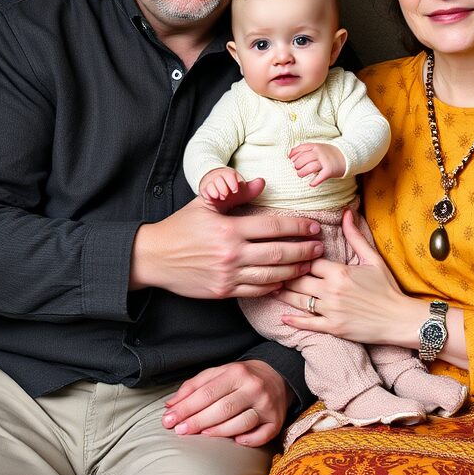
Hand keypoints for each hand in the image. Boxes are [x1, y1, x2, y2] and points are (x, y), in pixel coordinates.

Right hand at [131, 186, 323, 298]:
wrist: (154, 257)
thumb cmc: (181, 227)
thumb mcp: (206, 204)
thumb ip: (236, 195)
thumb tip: (262, 183)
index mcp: (229, 228)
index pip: (274, 227)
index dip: (298, 227)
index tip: (313, 227)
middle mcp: (231, 253)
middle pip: (278, 253)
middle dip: (304, 251)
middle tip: (319, 248)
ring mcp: (228, 274)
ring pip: (271, 275)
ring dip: (294, 270)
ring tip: (308, 265)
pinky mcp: (223, 291)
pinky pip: (255, 291)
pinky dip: (273, 287)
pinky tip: (285, 281)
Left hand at [161, 360, 290, 445]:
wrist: (277, 375)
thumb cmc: (240, 377)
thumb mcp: (218, 373)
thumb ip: (194, 386)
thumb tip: (170, 405)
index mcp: (237, 372)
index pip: (207, 393)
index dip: (185, 408)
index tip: (168, 420)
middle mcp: (254, 387)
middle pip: (222, 409)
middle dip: (197, 422)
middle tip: (179, 431)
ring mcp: (267, 405)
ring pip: (241, 423)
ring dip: (219, 432)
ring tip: (202, 435)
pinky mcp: (276, 421)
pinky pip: (261, 436)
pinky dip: (248, 440)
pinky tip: (236, 441)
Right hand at [199, 166, 249, 209]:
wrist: (219, 194)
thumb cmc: (233, 191)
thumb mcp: (244, 191)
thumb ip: (253, 188)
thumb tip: (262, 181)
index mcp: (231, 175)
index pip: (230, 175)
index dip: (232, 183)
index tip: (235, 190)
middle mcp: (220, 177)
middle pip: (219, 179)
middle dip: (223, 188)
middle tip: (225, 195)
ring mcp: (211, 183)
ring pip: (210, 184)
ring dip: (215, 191)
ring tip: (219, 197)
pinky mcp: (204, 190)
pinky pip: (204, 191)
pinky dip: (208, 195)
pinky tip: (211, 199)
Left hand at [277, 208, 416, 344]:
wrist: (399, 318)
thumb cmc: (387, 288)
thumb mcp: (373, 259)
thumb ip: (355, 236)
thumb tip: (347, 212)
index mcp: (339, 271)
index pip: (308, 261)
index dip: (297, 257)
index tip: (289, 254)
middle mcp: (331, 290)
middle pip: (298, 280)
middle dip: (285, 275)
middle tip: (273, 270)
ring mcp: (331, 310)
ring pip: (298, 300)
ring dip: (283, 294)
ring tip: (272, 288)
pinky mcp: (333, 328)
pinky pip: (308, 323)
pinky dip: (293, 320)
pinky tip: (283, 316)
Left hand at [288, 142, 346, 186]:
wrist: (347, 157)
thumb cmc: (329, 154)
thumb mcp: (319, 147)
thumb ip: (308, 150)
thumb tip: (291, 157)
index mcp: (316, 146)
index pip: (301, 149)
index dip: (293, 155)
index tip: (290, 160)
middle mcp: (320, 152)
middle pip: (303, 159)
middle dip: (297, 165)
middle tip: (296, 169)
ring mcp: (325, 161)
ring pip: (310, 167)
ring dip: (302, 173)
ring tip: (300, 175)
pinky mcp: (330, 170)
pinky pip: (320, 177)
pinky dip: (314, 182)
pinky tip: (311, 184)